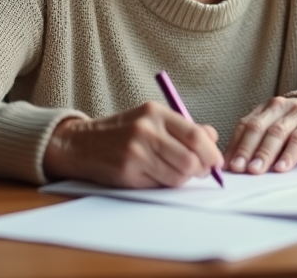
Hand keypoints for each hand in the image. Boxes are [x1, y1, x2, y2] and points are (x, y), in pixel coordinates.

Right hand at [43, 102, 221, 187]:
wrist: (81, 144)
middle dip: (202, 170)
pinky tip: (156, 176)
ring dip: (183, 178)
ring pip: (178, 175)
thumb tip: (212, 138)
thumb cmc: (121, 132)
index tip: (215, 161)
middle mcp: (146, 129)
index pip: (196, 136)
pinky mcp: (128, 171)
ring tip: (174, 172)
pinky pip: (160, 184)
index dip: (211, 152)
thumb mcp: (151, 119)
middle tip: (201, 172)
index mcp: (155, 112)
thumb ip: (183, 127)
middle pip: (191, 159)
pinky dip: (165, 184)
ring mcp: (136, 151)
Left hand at [224, 97, 296, 174]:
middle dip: (246, 149)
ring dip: (265, 153)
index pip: (245, 125)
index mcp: (265, 108)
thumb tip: (235, 167)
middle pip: (258, 128)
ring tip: (256, 170)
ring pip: (277, 132)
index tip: (227, 164)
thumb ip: (258, 143)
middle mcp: (279, 106)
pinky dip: (289, 154)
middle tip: (238, 168)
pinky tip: (282, 167)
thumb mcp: (276, 131)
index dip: (235, 145)